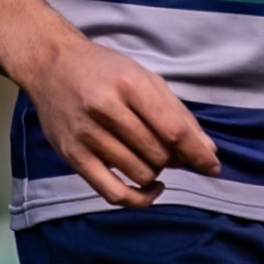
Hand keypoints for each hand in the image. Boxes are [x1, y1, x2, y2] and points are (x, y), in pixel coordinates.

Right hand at [24, 29, 219, 208]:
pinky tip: (150, 188)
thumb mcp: (145, 78)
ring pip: (139, 174)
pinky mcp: (73, 156)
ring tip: (153, 158)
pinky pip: (112, 193)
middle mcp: (105, 109)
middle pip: (158, 154)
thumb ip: (178, 114)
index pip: (172, 130)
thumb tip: (208, 151)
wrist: (51, 65)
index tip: (212, 166)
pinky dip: (138, 198)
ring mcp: (86, 135)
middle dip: (174, 159)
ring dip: (156, 172)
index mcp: (128, 85)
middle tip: (171, 151)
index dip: (197, 153)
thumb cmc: (105, 71)